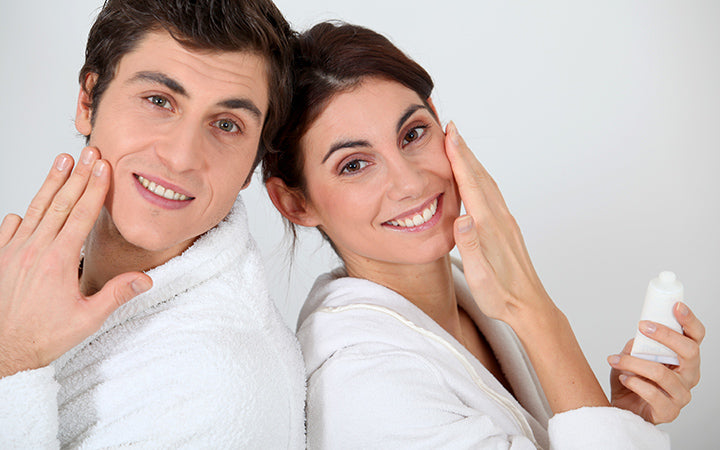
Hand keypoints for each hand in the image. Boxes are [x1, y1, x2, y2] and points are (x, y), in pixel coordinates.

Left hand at [0, 148, 151, 377]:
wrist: (0, 351)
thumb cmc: (40, 337)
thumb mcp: (86, 320)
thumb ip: (116, 294)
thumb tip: (144, 279)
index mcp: (58, 261)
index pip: (80, 215)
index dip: (94, 189)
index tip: (103, 167)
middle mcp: (34, 250)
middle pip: (60, 204)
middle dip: (77, 176)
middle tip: (89, 153)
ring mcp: (12, 252)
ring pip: (35, 210)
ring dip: (50, 184)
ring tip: (62, 161)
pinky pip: (9, 228)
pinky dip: (22, 214)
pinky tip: (26, 208)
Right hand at [445, 122, 608, 411]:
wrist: (529, 307)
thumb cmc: (502, 295)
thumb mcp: (481, 276)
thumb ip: (471, 246)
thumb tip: (463, 218)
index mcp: (489, 226)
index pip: (470, 183)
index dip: (458, 157)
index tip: (449, 134)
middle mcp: (499, 218)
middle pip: (479, 176)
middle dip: (463, 150)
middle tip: (450, 129)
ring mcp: (505, 222)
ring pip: (487, 183)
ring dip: (472, 162)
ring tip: (459, 147)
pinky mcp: (507, 229)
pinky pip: (492, 194)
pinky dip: (480, 178)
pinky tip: (476, 181)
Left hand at [608, 302, 703, 422]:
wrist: (622, 407)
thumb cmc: (632, 380)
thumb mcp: (632, 354)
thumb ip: (639, 344)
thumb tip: (641, 334)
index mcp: (684, 359)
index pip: (696, 337)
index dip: (689, 321)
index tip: (676, 306)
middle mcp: (689, 376)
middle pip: (689, 351)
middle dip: (665, 335)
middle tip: (643, 327)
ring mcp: (681, 395)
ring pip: (662, 372)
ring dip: (634, 363)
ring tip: (616, 360)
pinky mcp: (669, 411)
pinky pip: (652, 393)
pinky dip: (633, 382)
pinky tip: (624, 378)